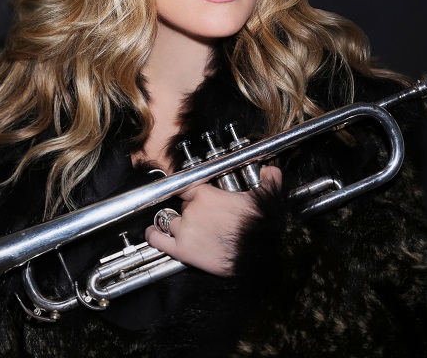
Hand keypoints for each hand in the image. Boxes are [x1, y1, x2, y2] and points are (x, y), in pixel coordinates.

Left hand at [145, 165, 281, 275]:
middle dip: (189, 212)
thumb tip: (272, 171)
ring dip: (171, 223)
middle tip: (201, 220)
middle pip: (181, 206)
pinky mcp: (182, 249)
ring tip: (173, 226)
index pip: (186, 187)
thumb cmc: (258, 228)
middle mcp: (191, 209)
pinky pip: (158, 239)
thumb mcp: (264, 199)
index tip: (190, 196)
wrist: (255, 254)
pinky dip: (153, 236)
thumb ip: (268, 181)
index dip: (189, 193)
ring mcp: (184, 229)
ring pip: (168, 221)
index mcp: (206, 194)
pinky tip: (154, 233)